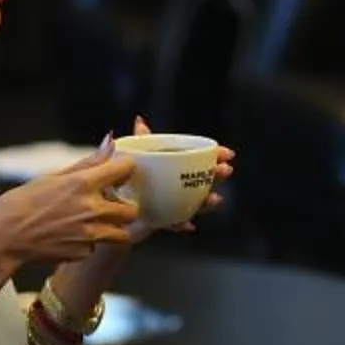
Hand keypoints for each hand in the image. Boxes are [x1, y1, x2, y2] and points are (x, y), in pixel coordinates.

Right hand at [0, 150, 137, 270]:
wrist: (2, 238)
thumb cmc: (21, 204)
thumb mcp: (53, 176)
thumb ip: (88, 163)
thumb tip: (110, 142)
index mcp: (83, 184)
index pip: (126, 169)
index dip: (124, 170)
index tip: (118, 173)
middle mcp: (91, 209)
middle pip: (131, 209)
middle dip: (123, 206)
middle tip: (109, 204)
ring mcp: (89, 235)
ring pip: (121, 233)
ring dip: (113, 227)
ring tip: (93, 222)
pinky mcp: (83, 253)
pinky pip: (97, 247)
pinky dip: (89, 242)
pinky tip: (71, 236)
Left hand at [110, 117, 235, 240]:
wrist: (116, 206)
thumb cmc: (128, 179)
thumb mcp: (134, 155)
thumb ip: (141, 141)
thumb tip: (139, 119)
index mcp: (176, 167)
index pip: (201, 159)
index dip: (216, 156)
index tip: (228, 154)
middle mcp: (178, 186)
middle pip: (203, 180)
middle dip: (216, 176)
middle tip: (224, 170)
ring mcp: (173, 204)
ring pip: (194, 203)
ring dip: (206, 201)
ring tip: (215, 199)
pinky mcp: (162, 220)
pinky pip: (174, 223)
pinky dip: (181, 223)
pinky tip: (187, 225)